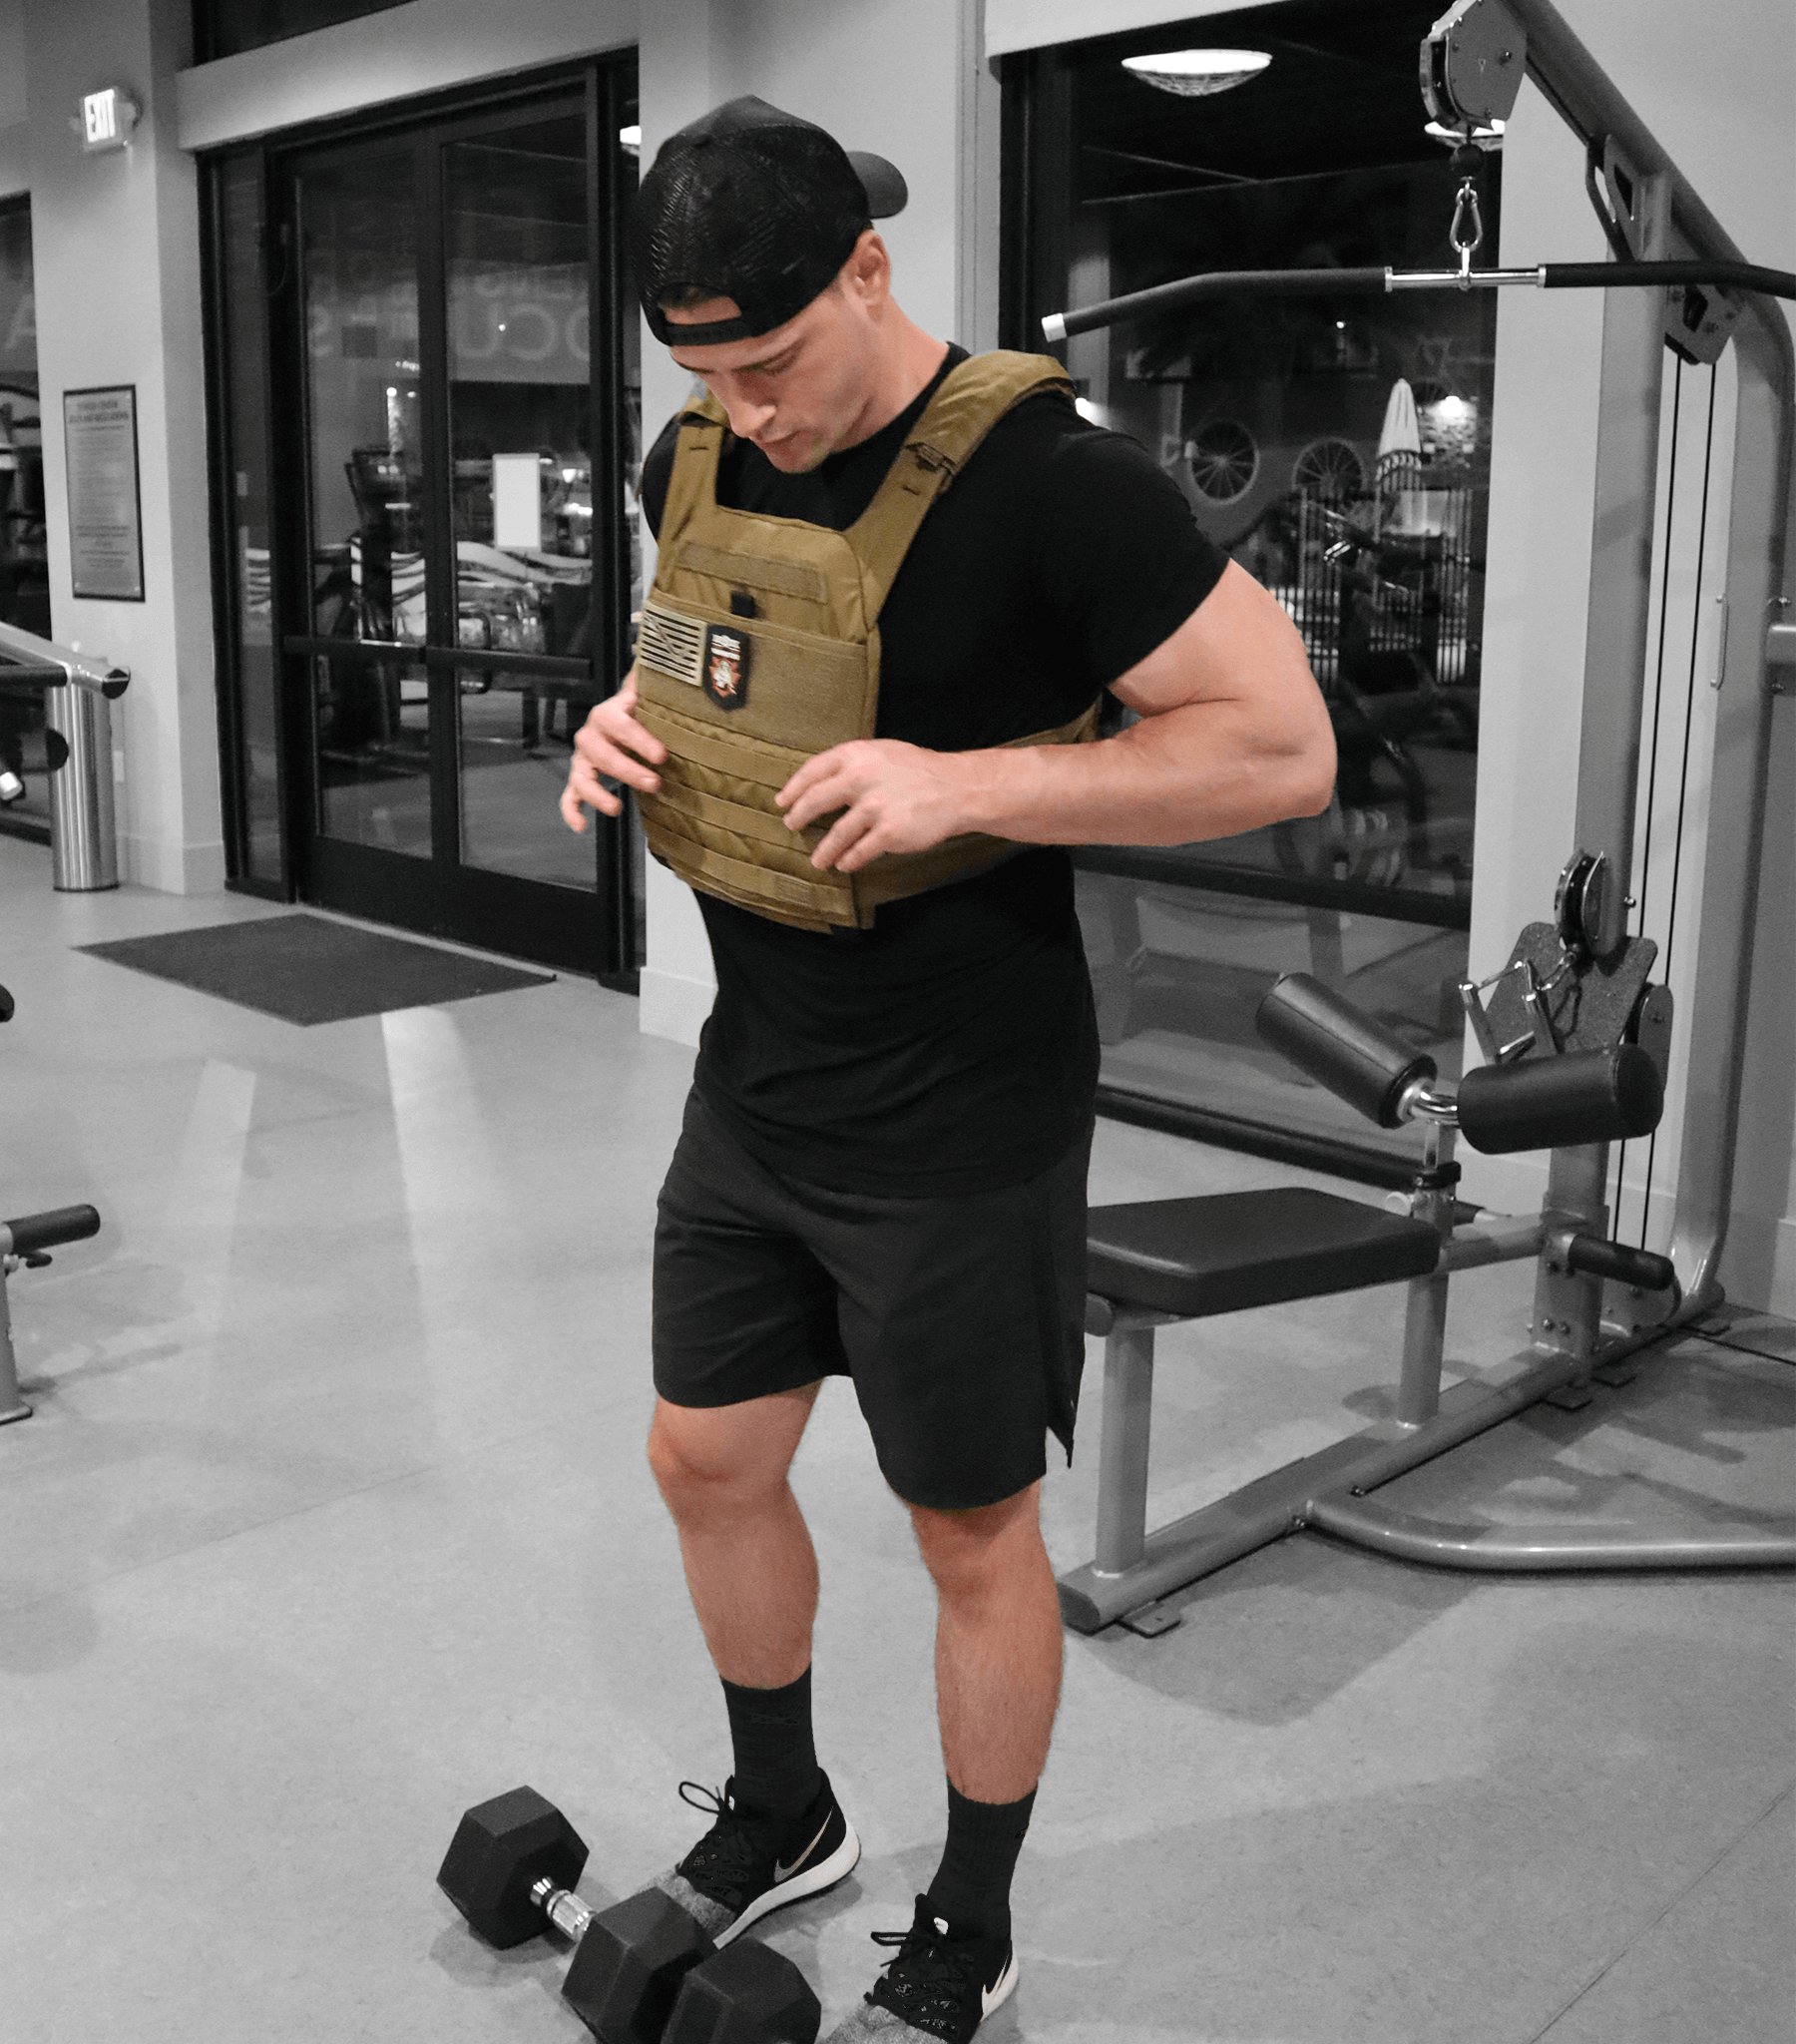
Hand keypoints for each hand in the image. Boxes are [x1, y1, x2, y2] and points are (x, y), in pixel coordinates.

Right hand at [560, 673, 666, 832]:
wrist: (620, 720)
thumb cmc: (638, 712)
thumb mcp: (647, 695)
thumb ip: (656, 682)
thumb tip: (676, 667)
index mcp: (608, 714)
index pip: (621, 725)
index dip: (640, 741)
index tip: (662, 756)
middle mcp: (591, 735)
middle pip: (603, 755)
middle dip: (629, 772)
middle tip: (655, 784)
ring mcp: (583, 759)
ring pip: (582, 778)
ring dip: (598, 795)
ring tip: (617, 809)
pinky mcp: (580, 778)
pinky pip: (569, 796)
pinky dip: (571, 811)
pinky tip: (581, 825)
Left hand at [776, 739, 975, 872]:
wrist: (956, 789)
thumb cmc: (918, 770)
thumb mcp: (882, 752)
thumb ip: (853, 763)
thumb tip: (820, 780)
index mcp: (857, 755)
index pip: (813, 771)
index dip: (794, 788)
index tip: (783, 802)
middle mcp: (862, 778)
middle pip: (816, 800)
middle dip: (799, 816)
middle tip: (791, 826)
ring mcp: (875, 806)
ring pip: (837, 834)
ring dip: (824, 850)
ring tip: (818, 860)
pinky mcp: (889, 832)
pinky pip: (859, 851)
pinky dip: (849, 860)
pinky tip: (844, 864)